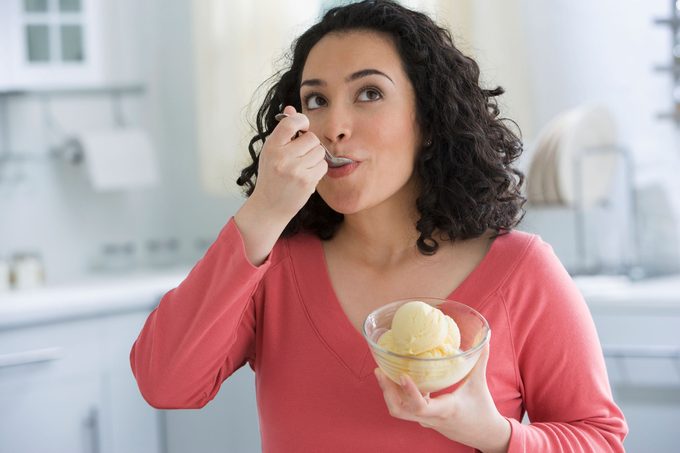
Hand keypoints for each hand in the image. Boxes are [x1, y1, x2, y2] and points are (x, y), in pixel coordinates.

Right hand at [249, 105, 327, 221]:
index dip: (302, 121)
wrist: (268, 206)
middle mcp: (282, 157)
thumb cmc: (271, 177)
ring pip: (320, 151)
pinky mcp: (306, 181)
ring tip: (304, 166)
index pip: (291, 122)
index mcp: (271, 146)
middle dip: (311, 145)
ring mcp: (294, 170)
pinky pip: (323, 166)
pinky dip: (318, 169)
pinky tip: (308, 175)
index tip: (303, 128)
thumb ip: (282, 132)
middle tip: (303, 154)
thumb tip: (291, 109)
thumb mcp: (271, 152)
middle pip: (311, 138)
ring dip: (316, 157)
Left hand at [374, 344, 510, 452]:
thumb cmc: (483, 410)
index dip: (409, 391)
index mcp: (445, 410)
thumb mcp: (480, 385)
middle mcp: (431, 418)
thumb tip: (484, 339)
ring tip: (383, 371)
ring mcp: (426, 421)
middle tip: (380, 370)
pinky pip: (405, 408)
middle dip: (387, 391)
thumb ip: (480, 361)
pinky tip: (397, 377)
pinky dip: (398, 394)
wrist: (485, 435)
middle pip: (400, 410)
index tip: (401, 374)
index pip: (420, 406)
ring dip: (389, 392)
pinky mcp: (424, 420)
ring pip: (399, 411)